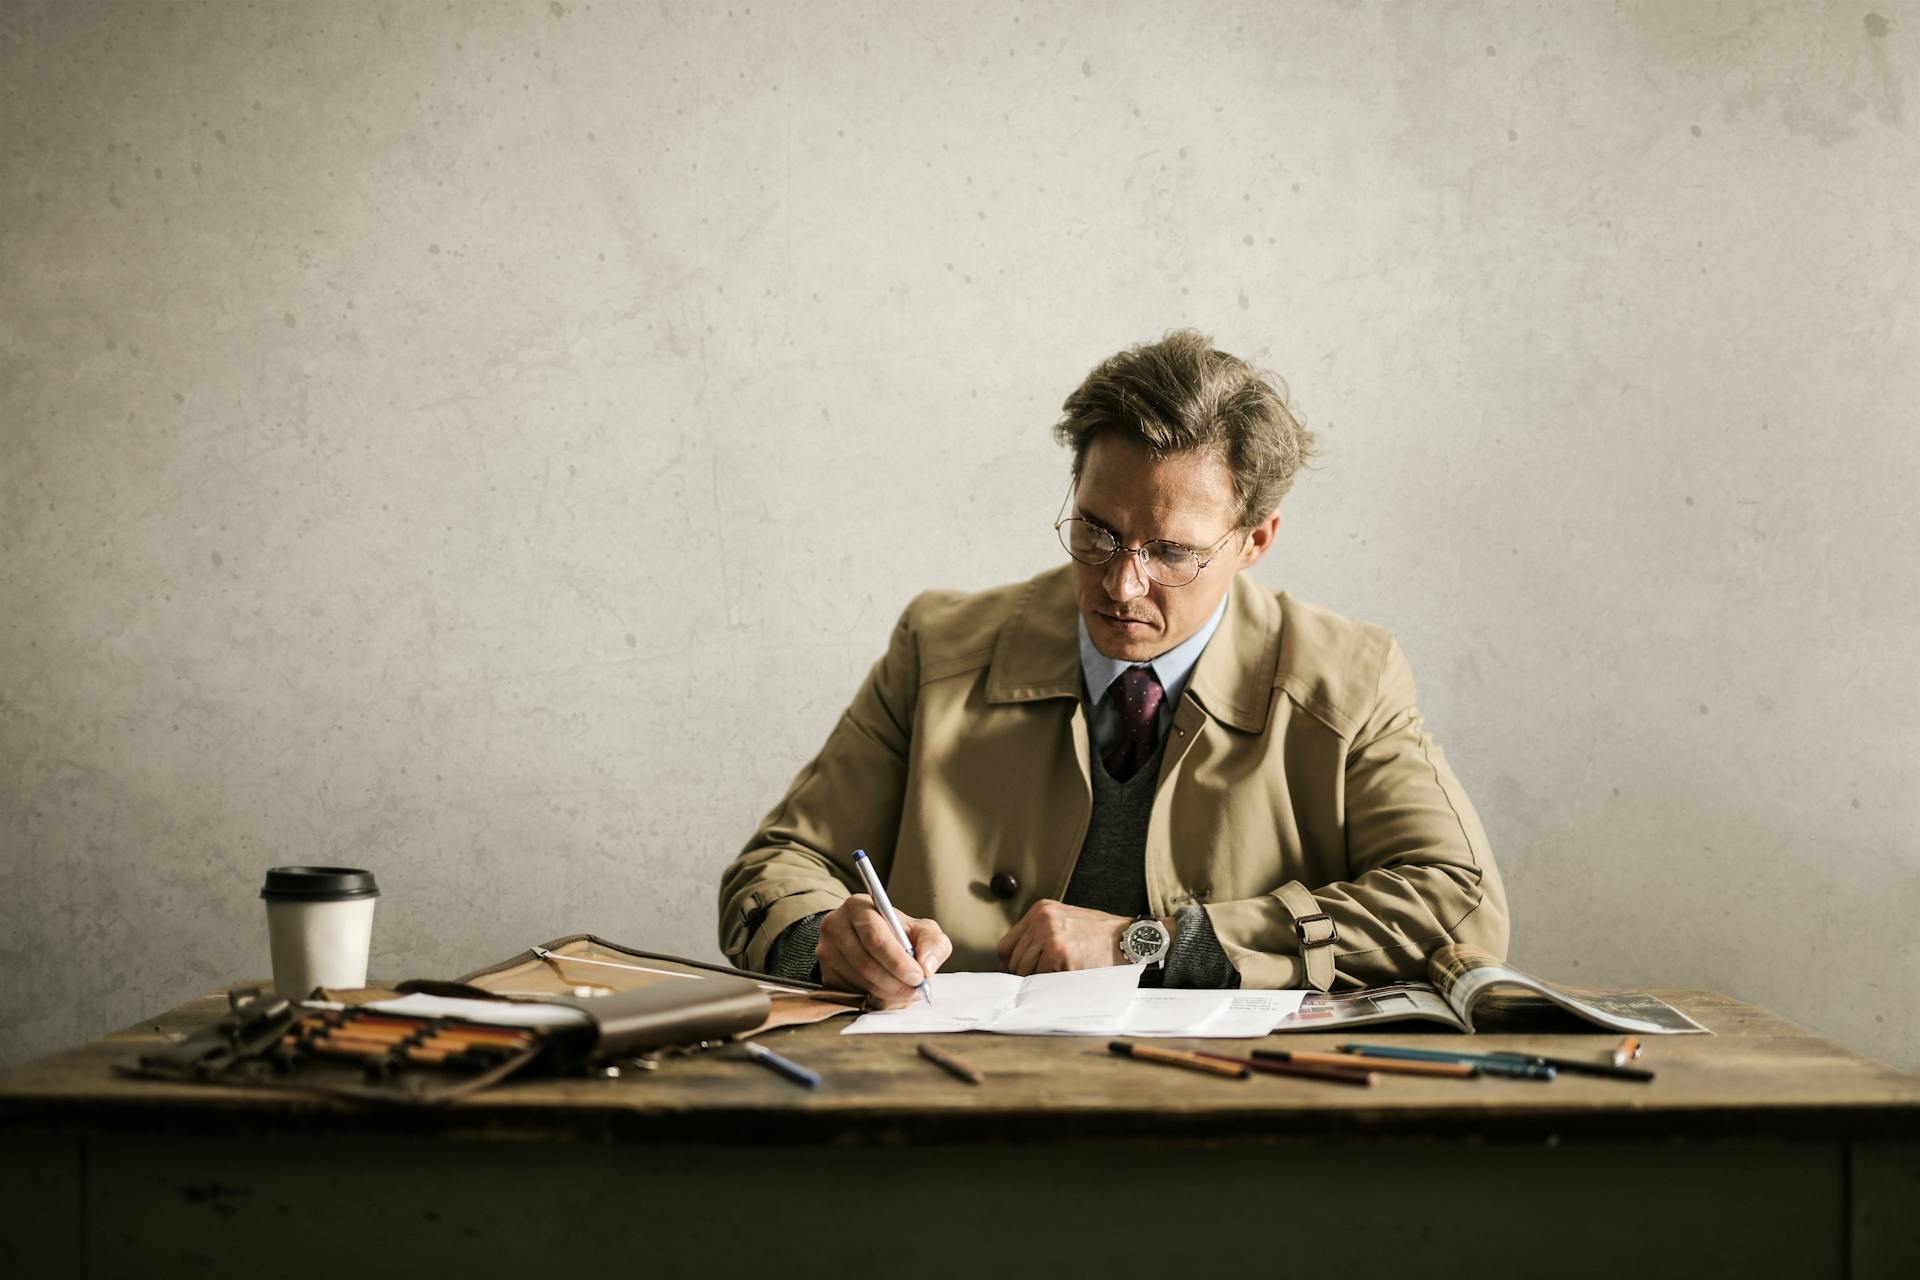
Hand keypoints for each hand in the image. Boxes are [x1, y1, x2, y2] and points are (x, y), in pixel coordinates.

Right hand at [816, 894, 952, 1007]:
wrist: (870, 940)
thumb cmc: (898, 934)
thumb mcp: (922, 930)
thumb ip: (933, 943)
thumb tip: (926, 966)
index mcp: (858, 907)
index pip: (874, 937)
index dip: (897, 961)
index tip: (918, 976)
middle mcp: (835, 927)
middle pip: (865, 964)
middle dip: (896, 983)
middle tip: (916, 991)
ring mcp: (826, 953)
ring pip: (859, 984)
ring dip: (888, 995)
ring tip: (907, 992)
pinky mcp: (825, 976)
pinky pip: (852, 997)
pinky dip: (876, 1002)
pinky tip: (890, 995)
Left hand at [995, 899, 1130, 974]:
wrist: (1126, 939)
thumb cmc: (1100, 936)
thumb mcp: (1066, 923)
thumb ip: (1041, 935)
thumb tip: (1018, 963)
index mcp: (1041, 910)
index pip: (1007, 944)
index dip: (1012, 964)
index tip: (1020, 974)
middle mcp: (1042, 918)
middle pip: (1014, 959)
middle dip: (1025, 975)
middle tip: (1042, 982)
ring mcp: (1048, 934)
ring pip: (1024, 970)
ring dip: (1038, 980)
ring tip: (1057, 976)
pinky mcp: (1057, 950)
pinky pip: (1040, 977)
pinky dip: (1050, 983)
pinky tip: (1066, 976)